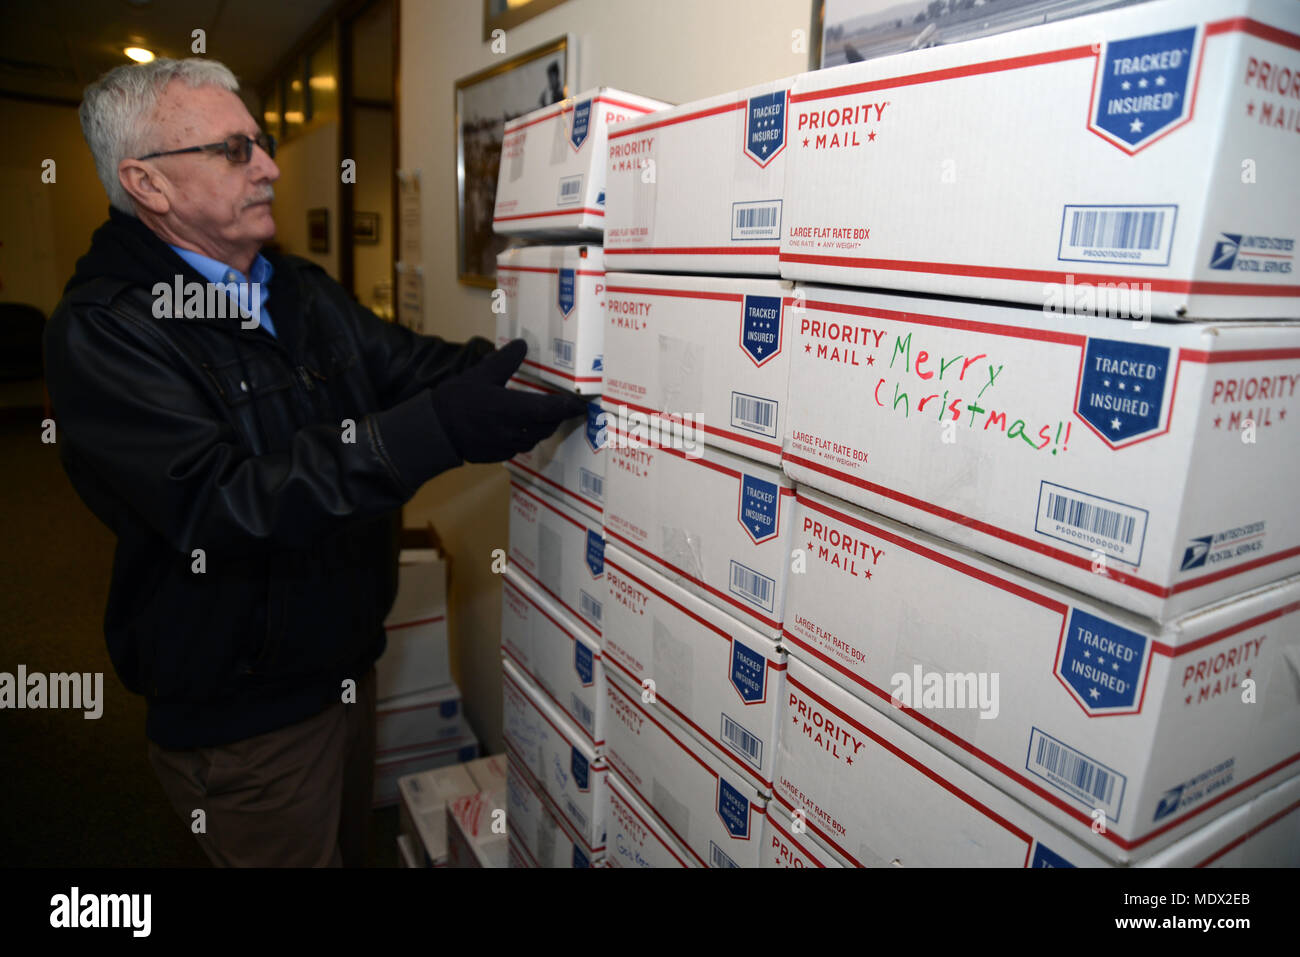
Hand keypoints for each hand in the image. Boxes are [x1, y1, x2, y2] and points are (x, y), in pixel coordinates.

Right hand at [429, 340, 587, 462]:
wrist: (434, 430)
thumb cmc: (456, 400)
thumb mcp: (481, 374)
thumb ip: (505, 360)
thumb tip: (522, 344)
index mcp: (511, 408)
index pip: (550, 409)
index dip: (569, 406)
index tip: (582, 403)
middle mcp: (513, 430)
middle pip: (547, 425)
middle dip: (558, 416)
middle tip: (567, 406)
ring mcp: (507, 446)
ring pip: (536, 437)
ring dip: (543, 426)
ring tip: (545, 414)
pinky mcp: (499, 455)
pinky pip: (521, 446)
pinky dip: (527, 436)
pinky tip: (522, 426)